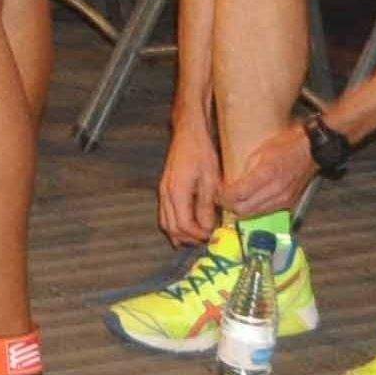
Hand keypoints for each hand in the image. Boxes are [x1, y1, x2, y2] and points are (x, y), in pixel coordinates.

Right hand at [156, 122, 223, 248]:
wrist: (188, 134)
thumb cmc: (201, 153)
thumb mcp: (210, 179)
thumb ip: (206, 206)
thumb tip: (208, 228)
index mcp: (177, 192)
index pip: (184, 225)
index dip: (198, 235)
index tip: (213, 236)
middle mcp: (165, 195)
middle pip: (171, 228)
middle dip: (189, 238)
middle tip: (207, 240)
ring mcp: (162, 192)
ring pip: (165, 223)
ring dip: (180, 234)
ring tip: (198, 236)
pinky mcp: (164, 189)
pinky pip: (165, 214)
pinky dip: (175, 225)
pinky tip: (188, 226)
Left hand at [220, 120, 320, 221]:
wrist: (311, 150)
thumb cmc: (286, 144)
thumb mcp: (260, 150)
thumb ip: (245, 167)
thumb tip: (229, 181)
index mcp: (267, 174)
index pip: (238, 194)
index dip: (223, 196)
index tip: (217, 191)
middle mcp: (275, 191)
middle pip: (243, 209)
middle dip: (229, 205)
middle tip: (222, 196)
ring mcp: (283, 200)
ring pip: (254, 214)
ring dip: (241, 209)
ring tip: (234, 199)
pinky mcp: (288, 204)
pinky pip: (266, 212)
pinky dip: (254, 209)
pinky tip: (249, 200)